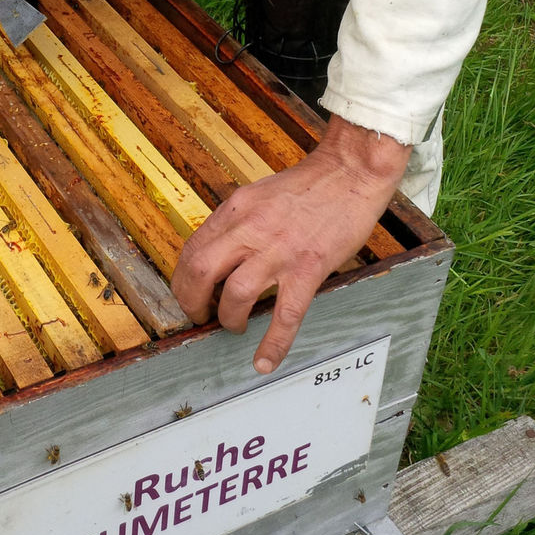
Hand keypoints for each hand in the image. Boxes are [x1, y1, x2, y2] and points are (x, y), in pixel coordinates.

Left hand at [171, 116, 410, 373]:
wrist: (351, 171)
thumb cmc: (309, 184)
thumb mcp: (259, 194)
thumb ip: (239, 222)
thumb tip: (222, 253)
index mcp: (236, 209)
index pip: (194, 248)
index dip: (184, 278)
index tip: (189, 293)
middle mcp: (251, 229)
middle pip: (202, 271)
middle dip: (192, 302)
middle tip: (199, 316)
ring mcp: (279, 250)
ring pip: (236, 294)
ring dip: (229, 319)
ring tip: (234, 326)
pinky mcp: (308, 268)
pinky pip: (286, 314)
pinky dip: (272, 343)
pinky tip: (264, 362)